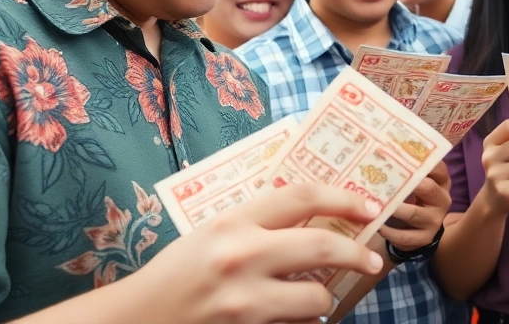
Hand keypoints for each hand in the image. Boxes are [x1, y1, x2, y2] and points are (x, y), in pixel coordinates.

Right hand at [127, 183, 383, 323]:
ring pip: (316, 298)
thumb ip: (258, 225)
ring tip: (315, 299)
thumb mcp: (212, 235)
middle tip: (373, 260)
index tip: (369, 208)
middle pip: (323, 247)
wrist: (136, 320)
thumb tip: (317, 219)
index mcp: (232, 222)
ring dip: (323, 300)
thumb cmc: (176, 274)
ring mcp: (245, 302)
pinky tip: (291, 319)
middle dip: (357, 254)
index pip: (301, 196)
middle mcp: (241, 257)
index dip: (343, 199)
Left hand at [379, 160, 451, 251]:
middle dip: (407, 183)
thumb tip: (379, 148)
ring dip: (394, 208)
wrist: (421, 231)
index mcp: (442, 182)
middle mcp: (442, 200)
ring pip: (414, 213)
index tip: (400, 155)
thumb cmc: (414, 199)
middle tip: (384, 178)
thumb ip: (407, 169)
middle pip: (428, 188)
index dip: (423, 161)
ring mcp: (435, 221)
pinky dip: (389, 231)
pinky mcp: (425, 239)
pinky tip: (377, 225)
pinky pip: (405, 236)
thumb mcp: (417, 183)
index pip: (438, 168)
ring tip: (375, 204)